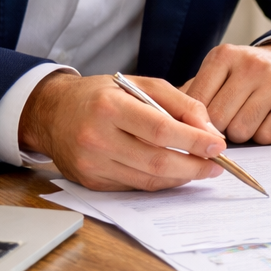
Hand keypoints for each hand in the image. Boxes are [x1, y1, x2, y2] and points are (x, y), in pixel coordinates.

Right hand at [19, 71, 226, 190]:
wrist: (53, 113)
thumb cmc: (100, 96)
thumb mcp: (139, 84)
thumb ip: (178, 103)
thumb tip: (208, 130)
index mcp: (109, 106)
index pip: (160, 129)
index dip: (193, 140)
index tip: (218, 145)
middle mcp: (97, 137)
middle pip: (157, 160)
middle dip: (194, 166)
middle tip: (216, 165)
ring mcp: (92, 164)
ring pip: (148, 179)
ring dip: (181, 177)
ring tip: (200, 168)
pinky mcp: (92, 182)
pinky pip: (135, 186)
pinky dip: (160, 182)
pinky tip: (175, 173)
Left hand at [181, 43, 270, 142]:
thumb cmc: (247, 74)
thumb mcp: (219, 72)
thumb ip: (192, 92)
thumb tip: (163, 116)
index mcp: (224, 56)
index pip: (197, 100)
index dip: (194, 120)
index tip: (197, 126)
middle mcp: (251, 65)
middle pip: (219, 118)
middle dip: (217, 131)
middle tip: (224, 125)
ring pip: (242, 130)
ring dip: (240, 134)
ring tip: (245, 120)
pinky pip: (267, 136)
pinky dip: (262, 135)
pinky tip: (264, 121)